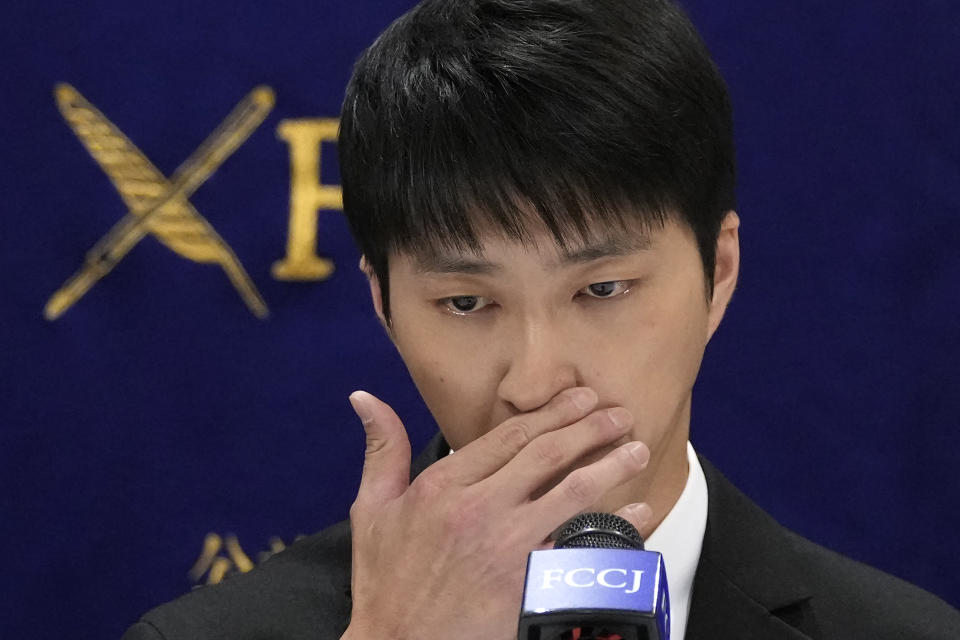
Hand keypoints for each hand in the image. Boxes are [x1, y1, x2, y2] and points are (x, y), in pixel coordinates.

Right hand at [341, 388, 651, 639]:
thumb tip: (365, 399)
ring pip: (571, 493)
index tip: (580, 399)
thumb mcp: (372, 510)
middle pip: (547, 455)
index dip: (552, 413)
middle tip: (620, 416)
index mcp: (444, 485)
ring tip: (636, 451)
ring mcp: (506, 546)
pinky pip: (581, 546)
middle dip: (590, 429)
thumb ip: (382, 451)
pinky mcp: (527, 583)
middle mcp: (479, 509)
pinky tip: (637, 513)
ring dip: (610, 467)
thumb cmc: (386, 582)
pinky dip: (613, 527)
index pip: (509, 436)